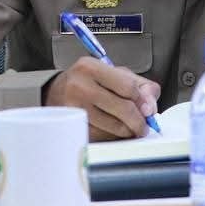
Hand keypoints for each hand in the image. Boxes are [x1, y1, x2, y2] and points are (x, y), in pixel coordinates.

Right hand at [43, 56, 160, 139]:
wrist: (54, 94)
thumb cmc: (87, 83)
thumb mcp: (113, 74)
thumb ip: (140, 85)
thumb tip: (150, 108)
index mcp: (90, 67)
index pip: (128, 87)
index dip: (142, 100)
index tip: (146, 108)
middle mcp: (79, 86)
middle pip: (123, 108)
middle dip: (139, 121)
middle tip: (142, 126)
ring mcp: (74, 108)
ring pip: (115, 127)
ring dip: (127, 131)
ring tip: (127, 127)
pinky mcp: (73, 127)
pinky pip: (104, 137)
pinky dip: (113, 137)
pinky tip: (111, 130)